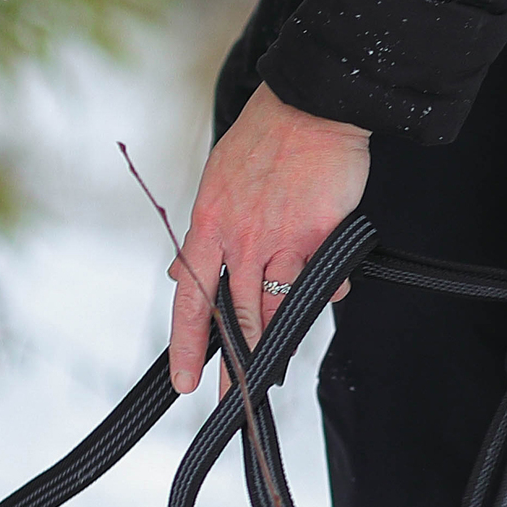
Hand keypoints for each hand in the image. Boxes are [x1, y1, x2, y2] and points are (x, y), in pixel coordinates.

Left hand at [168, 83, 370, 394]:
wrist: (311, 106)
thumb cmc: (263, 143)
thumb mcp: (215, 185)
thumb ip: (202, 236)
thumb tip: (180, 274)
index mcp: (206, 228)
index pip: (189, 299)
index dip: (186, 344)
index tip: (183, 381)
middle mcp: (237, 239)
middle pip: (233, 317)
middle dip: (233, 365)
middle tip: (230, 400)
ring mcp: (277, 240)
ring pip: (274, 307)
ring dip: (273, 342)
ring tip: (271, 373)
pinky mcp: (316, 235)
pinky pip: (317, 282)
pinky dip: (320, 296)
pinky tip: (326, 301)